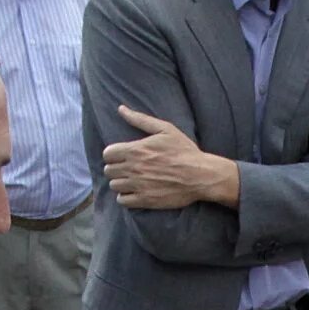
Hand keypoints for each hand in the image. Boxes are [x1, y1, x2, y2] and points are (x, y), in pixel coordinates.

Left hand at [103, 106, 236, 209]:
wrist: (201, 175)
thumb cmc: (184, 151)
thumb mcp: (165, 129)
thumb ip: (140, 119)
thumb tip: (121, 108)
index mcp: (135, 150)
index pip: (107, 154)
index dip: (113, 154)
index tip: (121, 156)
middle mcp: (133, 168)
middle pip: (108, 171)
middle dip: (116, 168)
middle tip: (127, 169)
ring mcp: (138, 185)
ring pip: (114, 186)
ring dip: (120, 183)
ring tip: (131, 180)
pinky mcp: (145, 200)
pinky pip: (123, 201)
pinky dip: (125, 197)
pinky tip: (134, 192)